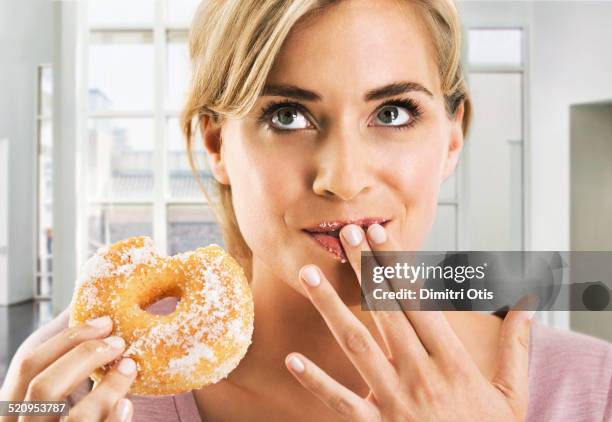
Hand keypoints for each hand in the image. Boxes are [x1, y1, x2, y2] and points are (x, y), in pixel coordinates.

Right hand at [0, 315, 135, 421]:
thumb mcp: (52, 395)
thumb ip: (64, 360)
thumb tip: (83, 308)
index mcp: (11, 409)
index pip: (27, 364)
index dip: (67, 338)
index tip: (105, 322)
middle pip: (44, 386)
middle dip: (85, 357)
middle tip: (120, 342)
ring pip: (75, 418)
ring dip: (108, 387)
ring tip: (131, 368)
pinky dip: (113, 419)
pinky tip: (127, 404)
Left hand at [285, 223, 533, 420]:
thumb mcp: (512, 394)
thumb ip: (516, 347)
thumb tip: (527, 305)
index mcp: (454, 363)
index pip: (419, 302)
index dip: (397, 266)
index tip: (381, 236)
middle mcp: (421, 375)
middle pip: (386, 312)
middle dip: (365, 270)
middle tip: (347, 235)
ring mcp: (396, 401)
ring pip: (358, 345)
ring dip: (331, 307)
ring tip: (309, 275)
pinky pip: (342, 402)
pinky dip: (318, 382)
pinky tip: (293, 360)